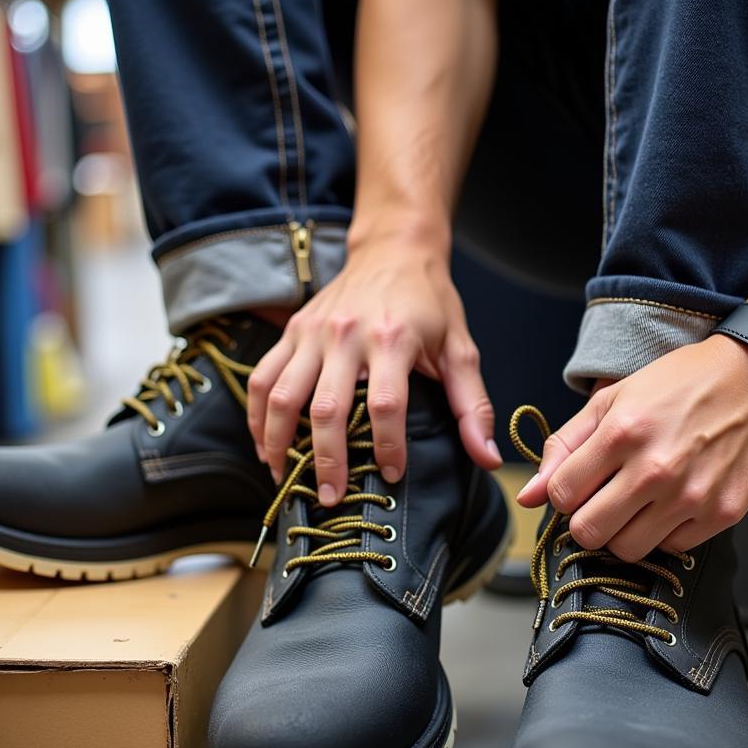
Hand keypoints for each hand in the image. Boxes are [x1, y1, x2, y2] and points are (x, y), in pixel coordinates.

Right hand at [247, 235, 500, 497]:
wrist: (394, 249)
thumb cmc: (431, 304)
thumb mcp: (461, 349)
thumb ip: (472, 406)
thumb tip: (489, 458)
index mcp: (394, 339)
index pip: (386, 405)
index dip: (387, 446)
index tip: (391, 475)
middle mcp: (347, 334)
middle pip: (326, 408)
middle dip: (326, 459)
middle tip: (330, 498)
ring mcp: (313, 332)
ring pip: (282, 395)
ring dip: (279, 443)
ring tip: (285, 480)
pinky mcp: (292, 331)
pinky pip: (262, 378)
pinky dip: (257, 416)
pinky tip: (265, 447)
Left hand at [516, 336, 747, 559]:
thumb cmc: (677, 385)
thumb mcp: (612, 400)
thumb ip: (564, 447)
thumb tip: (527, 497)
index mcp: (622, 432)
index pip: (561, 495)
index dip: (563, 494)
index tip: (578, 485)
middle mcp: (655, 468)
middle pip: (589, 532)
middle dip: (586, 521)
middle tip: (603, 502)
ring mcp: (691, 495)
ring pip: (628, 550)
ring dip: (624, 532)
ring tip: (638, 503)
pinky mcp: (722, 513)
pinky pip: (672, 548)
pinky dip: (665, 532)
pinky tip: (673, 502)